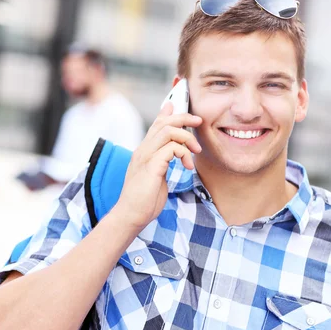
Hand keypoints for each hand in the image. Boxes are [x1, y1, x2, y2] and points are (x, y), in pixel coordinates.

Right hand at [111, 102, 201, 230]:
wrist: (131, 215)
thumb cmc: (144, 199)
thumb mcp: (156, 175)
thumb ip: (163, 161)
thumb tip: (173, 152)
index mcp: (144, 151)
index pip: (156, 124)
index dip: (171, 114)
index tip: (188, 114)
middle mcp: (143, 150)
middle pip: (164, 123)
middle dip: (184, 118)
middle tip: (199, 121)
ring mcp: (145, 157)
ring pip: (168, 131)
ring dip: (187, 138)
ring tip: (196, 152)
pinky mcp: (151, 166)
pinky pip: (171, 148)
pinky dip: (183, 152)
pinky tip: (187, 165)